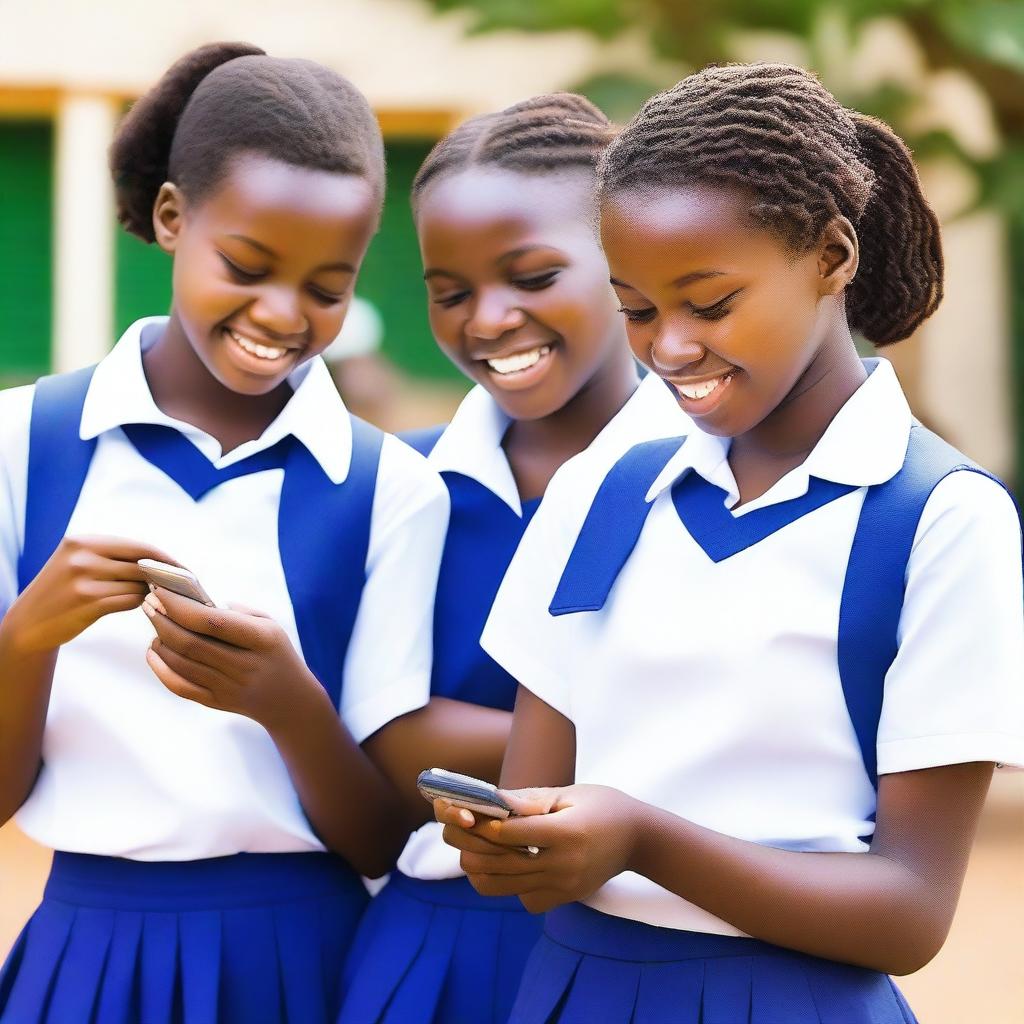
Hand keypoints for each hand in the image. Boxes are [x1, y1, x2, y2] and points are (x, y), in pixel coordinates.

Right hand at [2, 537, 179, 654]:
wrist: (28, 622)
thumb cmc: (64, 589)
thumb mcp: (81, 561)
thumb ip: (116, 557)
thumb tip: (165, 562)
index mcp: (84, 541)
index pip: (140, 546)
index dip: (166, 559)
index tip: (185, 570)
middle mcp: (83, 558)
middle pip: (143, 565)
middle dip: (163, 577)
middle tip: (179, 587)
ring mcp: (85, 581)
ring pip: (138, 584)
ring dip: (147, 592)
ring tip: (144, 595)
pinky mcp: (88, 604)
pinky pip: (130, 601)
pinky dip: (137, 603)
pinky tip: (132, 603)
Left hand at [142, 587, 322, 728]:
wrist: (289, 701)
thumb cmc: (276, 653)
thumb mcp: (271, 625)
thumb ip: (238, 612)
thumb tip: (198, 602)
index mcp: (260, 639)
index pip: (211, 621)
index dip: (180, 606)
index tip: (161, 591)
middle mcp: (244, 665)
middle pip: (190, 643)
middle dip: (162, 620)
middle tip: (148, 604)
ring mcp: (229, 687)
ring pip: (181, 663)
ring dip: (160, 641)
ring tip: (154, 624)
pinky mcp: (216, 702)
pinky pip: (180, 686)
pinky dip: (160, 668)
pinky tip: (154, 651)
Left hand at [437, 784, 642, 912]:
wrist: (638, 839)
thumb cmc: (602, 805)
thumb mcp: (569, 793)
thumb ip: (528, 799)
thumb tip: (490, 801)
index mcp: (567, 833)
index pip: (512, 835)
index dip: (484, 824)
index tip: (464, 811)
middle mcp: (565, 865)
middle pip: (502, 863)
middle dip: (470, 844)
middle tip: (453, 827)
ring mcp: (564, 887)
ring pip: (505, 886)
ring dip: (482, 866)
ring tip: (472, 846)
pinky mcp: (564, 899)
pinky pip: (523, 899)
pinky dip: (508, 884)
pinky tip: (509, 864)